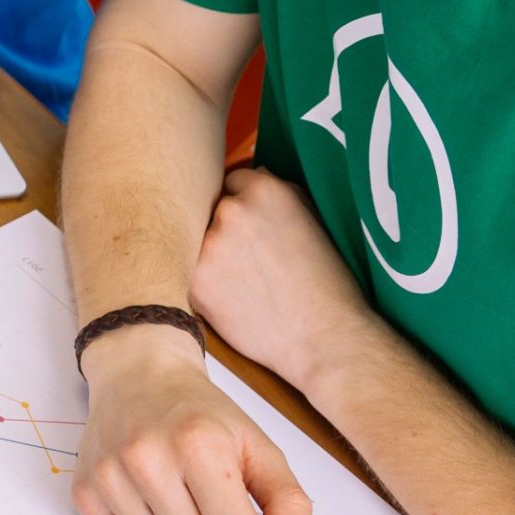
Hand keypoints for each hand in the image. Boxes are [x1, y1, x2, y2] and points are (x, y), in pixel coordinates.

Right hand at [71, 323, 317, 514]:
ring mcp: (110, 478)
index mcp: (199, 445)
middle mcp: (147, 460)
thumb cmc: (202, 414)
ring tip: (188, 514)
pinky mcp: (86, 493)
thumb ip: (288, 503)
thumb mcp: (258, 446)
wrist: (137, 376)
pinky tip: (158, 513)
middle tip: (218, 511)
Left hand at [189, 167, 381, 393]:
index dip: (242, 206)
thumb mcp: (311, 219)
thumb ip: (276, 194)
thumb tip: (250, 177)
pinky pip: (189, 271)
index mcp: (264, 189)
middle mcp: (232, 211)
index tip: (253, 229)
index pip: (232, 181)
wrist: (324, 337)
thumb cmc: (325, 282)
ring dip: (211, 255)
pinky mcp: (195, 279)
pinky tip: (233, 297)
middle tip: (245, 257)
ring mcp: (210, 245)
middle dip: (222, 228)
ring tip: (245, 281)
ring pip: (196, 240)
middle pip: (210, 209)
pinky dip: (204, 281)